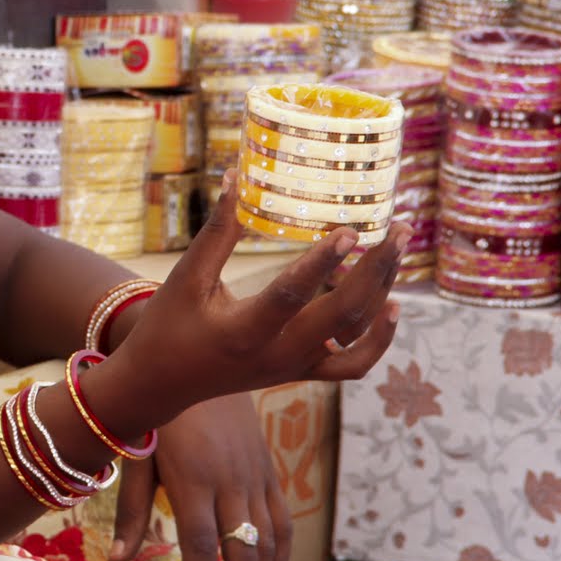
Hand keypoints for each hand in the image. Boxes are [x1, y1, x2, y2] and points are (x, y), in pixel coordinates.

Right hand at [108, 172, 406, 426]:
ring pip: (355, 336)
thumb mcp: (187, 277)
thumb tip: (236, 177)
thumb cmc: (169, 324)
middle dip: (375, 270)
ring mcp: (295, 368)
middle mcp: (278, 355)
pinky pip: (353, 364)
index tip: (350, 231)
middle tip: (397, 230)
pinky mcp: (302, 373)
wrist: (163, 383)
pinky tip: (392, 306)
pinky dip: (379, 339)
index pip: (290, 295)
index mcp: (243, 332)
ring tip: (395, 249)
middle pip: (342, 316)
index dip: (321, 262)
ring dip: (381, 291)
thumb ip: (218, 231)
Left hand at [109, 394, 288, 560]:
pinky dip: (280, 555)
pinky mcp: (268, 468)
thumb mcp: (138, 453)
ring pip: (268, 542)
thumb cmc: (158, 408)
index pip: (201, 546)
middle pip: (241, 553)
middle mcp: (230, 479)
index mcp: (194, 477)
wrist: (202, 356)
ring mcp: (255, 474)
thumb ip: (133, 510)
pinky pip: (282, 520)